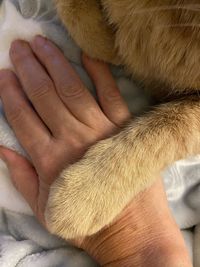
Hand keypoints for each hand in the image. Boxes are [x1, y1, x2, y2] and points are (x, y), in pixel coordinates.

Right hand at [0, 36, 129, 225]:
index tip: (4, 75)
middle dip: (29, 69)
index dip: (11, 93)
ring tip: (41, 44)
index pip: (24, 117)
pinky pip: (110, 93)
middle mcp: (72, 139)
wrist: (130, 228)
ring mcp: (100, 130)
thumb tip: (2, 149)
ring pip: (71, 89)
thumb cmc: (86, 219)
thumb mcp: (45, 208)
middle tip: (19, 48)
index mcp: (49, 160)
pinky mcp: (123, 127)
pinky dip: (99, 72)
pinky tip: (86, 55)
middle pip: (44, 96)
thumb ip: (22, 178)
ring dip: (54, 63)